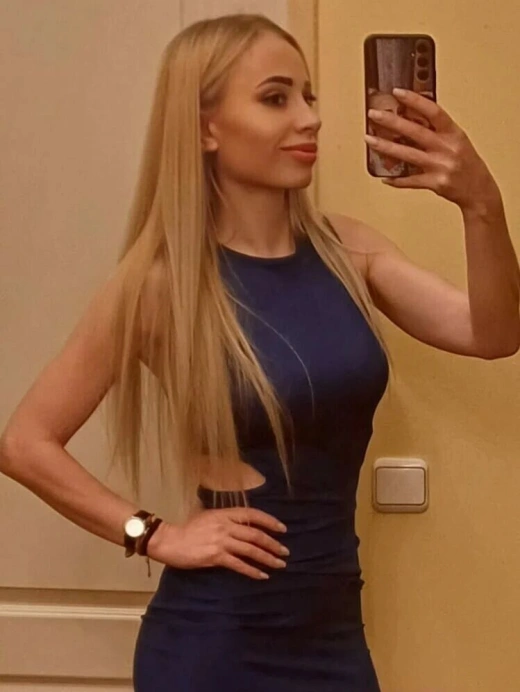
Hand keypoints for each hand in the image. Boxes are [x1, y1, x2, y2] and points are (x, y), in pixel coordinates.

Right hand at [146, 507, 289, 579]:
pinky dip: (252, 571)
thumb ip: (226, 519)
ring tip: (279, 564)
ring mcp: (221, 541)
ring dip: (267, 558)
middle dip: (273, 544)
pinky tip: (262, 576)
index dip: (269, 521)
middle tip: (285, 552)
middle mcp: (226, 525)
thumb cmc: (188, 529)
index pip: (253, 514)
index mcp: (225, 513)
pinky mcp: (216, 557)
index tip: (282, 529)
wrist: (170, 540)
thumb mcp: (209, 517)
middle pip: (255, 534)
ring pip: (251, 550)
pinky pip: (239, 565)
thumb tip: (243, 526)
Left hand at [364, 88, 502, 213]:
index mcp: (453, 133)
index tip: (397, 93)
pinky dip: (397, 179)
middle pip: (415, 131)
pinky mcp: (435, 183)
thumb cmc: (466, 163)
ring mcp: (440, 166)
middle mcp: (447, 148)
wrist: (479, 190)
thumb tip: (410, 118)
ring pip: (408, 154)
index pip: (433, 111)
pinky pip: (410, 181)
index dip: (414, 101)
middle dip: (392, 122)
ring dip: (386, 147)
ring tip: (370, 140)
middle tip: (374, 114)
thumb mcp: (457, 141)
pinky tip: (384, 177)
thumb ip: (437, 130)